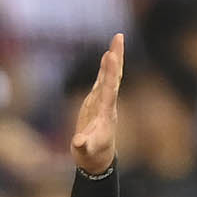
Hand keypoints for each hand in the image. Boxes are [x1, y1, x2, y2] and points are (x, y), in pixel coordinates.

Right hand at [71, 33, 122, 175]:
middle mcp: (107, 104)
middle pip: (113, 77)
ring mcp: (103, 102)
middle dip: (116, 58)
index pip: (109, 90)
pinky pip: (103, 81)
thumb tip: (78, 142)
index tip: (110, 56)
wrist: (96, 159)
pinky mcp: (97, 102)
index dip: (109, 73)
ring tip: (117, 39)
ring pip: (110, 76)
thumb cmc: (91, 155)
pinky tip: (108, 55)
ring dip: (114, 58)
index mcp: (105, 114)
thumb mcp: (86, 152)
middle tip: (119, 37)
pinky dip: (106, 68)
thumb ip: (82, 146)